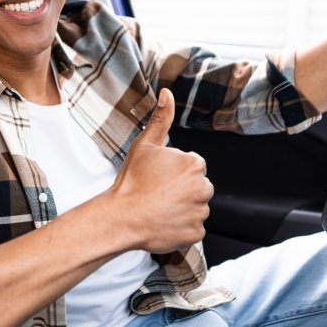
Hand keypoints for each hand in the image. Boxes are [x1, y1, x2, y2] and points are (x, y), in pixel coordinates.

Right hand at [109, 88, 213, 253]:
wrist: (122, 217)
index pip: (193, 167)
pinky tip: (163, 222)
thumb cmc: (132, 180)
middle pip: (197, 187)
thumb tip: (167, 93)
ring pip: (196, 207)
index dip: (174, 172)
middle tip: (158, 194)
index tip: (158, 178)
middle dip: (183, 190)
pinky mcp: (196, 233)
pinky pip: (193, 228)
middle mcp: (203, 187)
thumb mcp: (144, 145)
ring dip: (182, 208)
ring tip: (159, 208)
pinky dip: (181, 227)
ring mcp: (201, 212)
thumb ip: (161, 118)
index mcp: (194, 164)